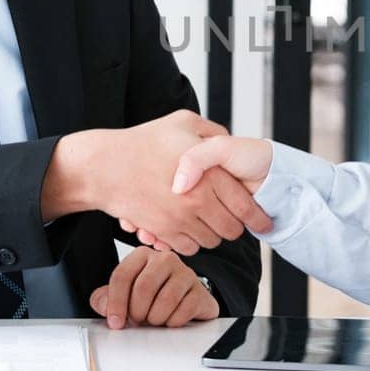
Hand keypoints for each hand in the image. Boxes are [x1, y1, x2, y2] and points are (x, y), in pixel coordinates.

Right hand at [43, 110, 268, 254]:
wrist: (105, 166)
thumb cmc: (143, 142)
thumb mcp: (183, 122)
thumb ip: (212, 131)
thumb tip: (229, 140)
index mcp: (209, 175)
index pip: (246, 207)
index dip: (259, 218)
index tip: (264, 222)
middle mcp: (198, 201)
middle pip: (231, 230)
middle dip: (234, 226)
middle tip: (230, 218)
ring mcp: (179, 220)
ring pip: (211, 241)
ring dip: (212, 234)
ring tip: (206, 220)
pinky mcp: (162, 232)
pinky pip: (188, 248)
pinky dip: (191, 241)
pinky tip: (187, 227)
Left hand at [89, 247, 217, 328]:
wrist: (185, 300)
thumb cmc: (152, 296)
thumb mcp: (125, 295)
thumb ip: (105, 299)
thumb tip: (103, 304)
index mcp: (142, 256)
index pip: (122, 275)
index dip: (115, 303)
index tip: (115, 322)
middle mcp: (165, 259)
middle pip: (144, 288)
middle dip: (137, 312)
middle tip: (138, 320)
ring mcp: (185, 273)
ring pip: (165, 300)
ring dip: (155, 319)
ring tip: (154, 319)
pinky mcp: (200, 291)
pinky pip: (184, 311)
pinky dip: (173, 322)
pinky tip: (171, 319)